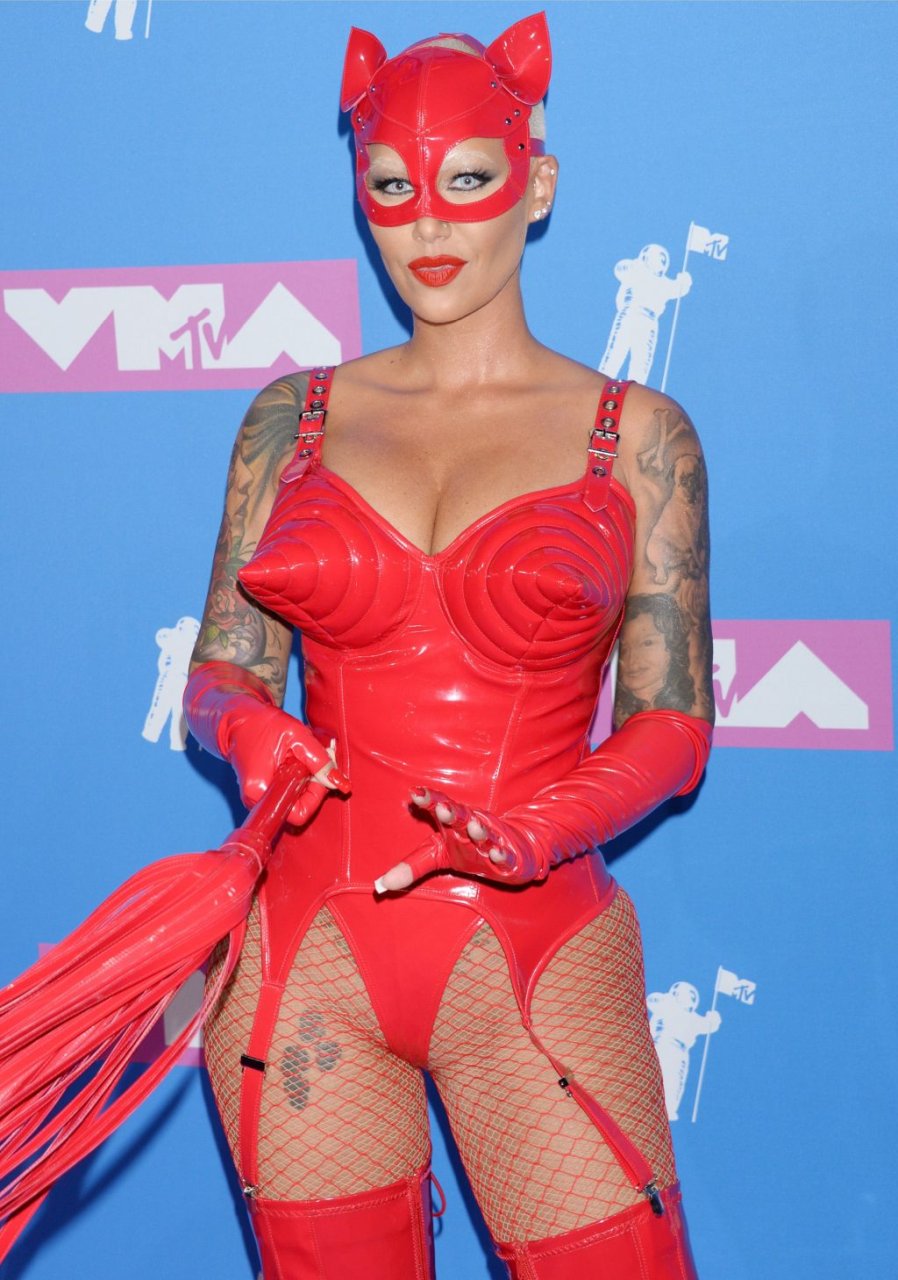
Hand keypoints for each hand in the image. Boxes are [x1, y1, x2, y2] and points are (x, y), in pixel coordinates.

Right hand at [183, 662, 349, 826]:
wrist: (238, 719)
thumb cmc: (263, 724)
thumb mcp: (297, 736)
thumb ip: (319, 760)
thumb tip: (339, 783)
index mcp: (260, 791)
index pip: (298, 813)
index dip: (314, 795)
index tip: (317, 772)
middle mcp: (255, 801)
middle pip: (297, 807)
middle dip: (311, 785)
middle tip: (312, 758)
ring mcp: (257, 798)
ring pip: (293, 800)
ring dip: (305, 780)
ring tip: (300, 755)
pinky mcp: (261, 792)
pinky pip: (287, 793)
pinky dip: (297, 778)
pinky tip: (294, 760)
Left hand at [374, 786, 543, 892]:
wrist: (514, 851)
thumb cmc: (470, 848)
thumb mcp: (438, 856)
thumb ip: (411, 866)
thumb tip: (381, 885)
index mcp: (453, 824)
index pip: (439, 807)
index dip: (428, 800)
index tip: (415, 793)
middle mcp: (472, 827)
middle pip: (462, 817)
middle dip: (453, 812)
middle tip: (441, 806)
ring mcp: (491, 841)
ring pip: (485, 834)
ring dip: (480, 830)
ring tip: (474, 826)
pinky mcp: (508, 858)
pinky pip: (505, 856)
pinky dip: (502, 855)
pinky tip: (497, 854)